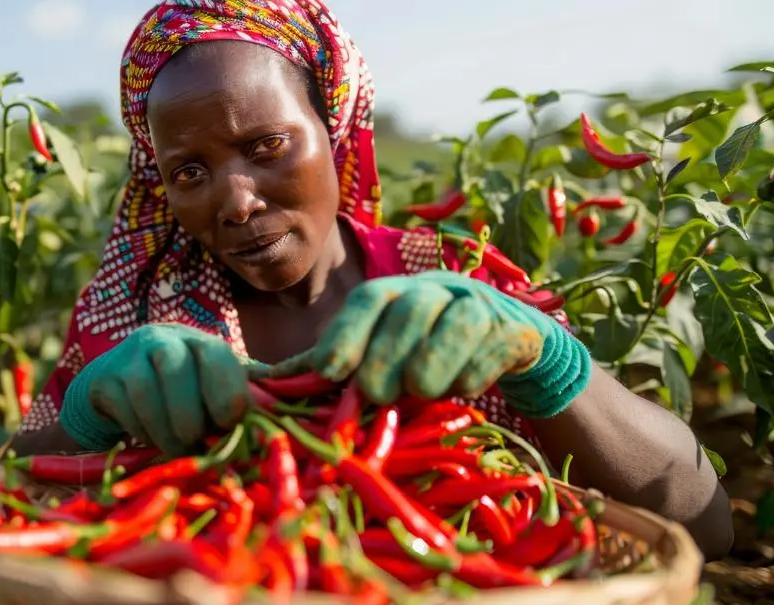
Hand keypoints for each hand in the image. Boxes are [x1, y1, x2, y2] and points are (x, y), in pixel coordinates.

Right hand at [60, 323, 251, 454]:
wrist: (120, 389)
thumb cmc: (181, 394)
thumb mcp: (215, 390)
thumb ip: (246, 396)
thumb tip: (285, 412)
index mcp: (200, 341)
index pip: (216, 356)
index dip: (225, 392)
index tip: (229, 423)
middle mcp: (164, 339)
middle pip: (178, 372)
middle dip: (191, 419)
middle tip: (199, 444)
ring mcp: (129, 356)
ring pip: (148, 394)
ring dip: (166, 432)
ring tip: (178, 448)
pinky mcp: (104, 378)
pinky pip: (125, 409)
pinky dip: (142, 432)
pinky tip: (152, 438)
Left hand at [310, 270, 552, 405]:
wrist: (504, 347)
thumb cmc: (423, 354)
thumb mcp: (376, 357)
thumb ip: (329, 366)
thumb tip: (260, 385)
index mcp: (394, 294)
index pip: (367, 301)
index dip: (347, 332)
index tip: (330, 371)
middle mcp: (434, 290)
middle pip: (410, 310)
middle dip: (390, 353)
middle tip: (377, 394)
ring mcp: (477, 305)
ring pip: (458, 320)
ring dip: (435, 359)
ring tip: (420, 390)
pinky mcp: (513, 329)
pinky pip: (496, 344)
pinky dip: (477, 369)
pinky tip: (465, 389)